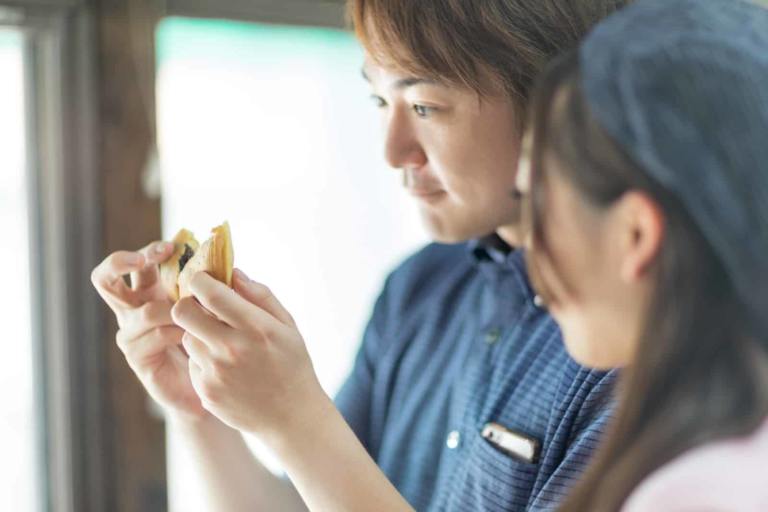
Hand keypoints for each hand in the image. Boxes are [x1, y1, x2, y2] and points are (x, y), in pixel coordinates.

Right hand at [91, 241, 207, 420]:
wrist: (214, 382)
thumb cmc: (214, 337)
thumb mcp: (213, 305)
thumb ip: (212, 284)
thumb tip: (221, 257)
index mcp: (149, 291)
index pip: (136, 262)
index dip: (149, 250)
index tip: (173, 245)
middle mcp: (133, 309)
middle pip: (105, 278)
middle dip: (121, 262)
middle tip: (143, 259)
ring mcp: (132, 334)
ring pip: (141, 312)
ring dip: (172, 310)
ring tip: (198, 315)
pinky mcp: (138, 358)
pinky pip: (153, 337)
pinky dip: (176, 332)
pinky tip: (193, 336)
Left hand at [171, 269, 325, 438]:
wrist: (292, 417)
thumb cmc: (292, 365)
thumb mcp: (287, 326)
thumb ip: (260, 295)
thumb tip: (232, 272)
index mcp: (254, 327)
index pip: (209, 291)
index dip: (201, 280)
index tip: (206, 281)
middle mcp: (231, 348)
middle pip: (182, 311)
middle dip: (189, 303)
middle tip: (202, 307)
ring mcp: (215, 372)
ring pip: (187, 337)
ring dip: (199, 333)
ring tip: (223, 342)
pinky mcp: (205, 391)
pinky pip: (193, 363)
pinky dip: (204, 360)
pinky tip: (227, 368)